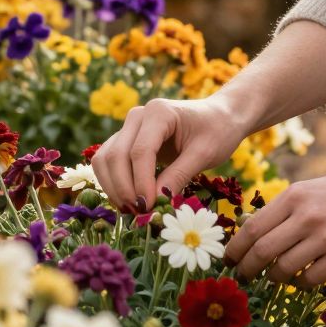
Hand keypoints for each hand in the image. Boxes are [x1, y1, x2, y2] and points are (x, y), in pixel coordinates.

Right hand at [93, 96, 245, 210]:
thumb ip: (179, 176)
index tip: (149, 206)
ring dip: (113, 187)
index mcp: (159, 112)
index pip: (140, 151)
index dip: (141, 182)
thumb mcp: (205, 154)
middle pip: (116, 155)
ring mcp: (129, 127)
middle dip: (124, 188)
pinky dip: (112, 182)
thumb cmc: (218, 131)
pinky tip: (127, 201)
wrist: (221, 117)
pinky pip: (108, 161)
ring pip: (105, 159)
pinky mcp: (126, 140)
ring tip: (132, 210)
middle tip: (139, 214)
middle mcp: (138, 116)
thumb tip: (156, 202)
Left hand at [223, 164, 325, 286]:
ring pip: (283, 270)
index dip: (235, 248)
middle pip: (261, 251)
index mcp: (295, 195)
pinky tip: (303, 278)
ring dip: (274, 278)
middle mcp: (306, 216)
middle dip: (247, 269)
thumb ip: (284, 208)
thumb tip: (250, 231)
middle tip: (243, 276)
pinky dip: (300, 283)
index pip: (252, 228)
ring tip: (274, 277)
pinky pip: (309, 279)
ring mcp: (325, 238)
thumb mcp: (313, 189)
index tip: (229, 260)